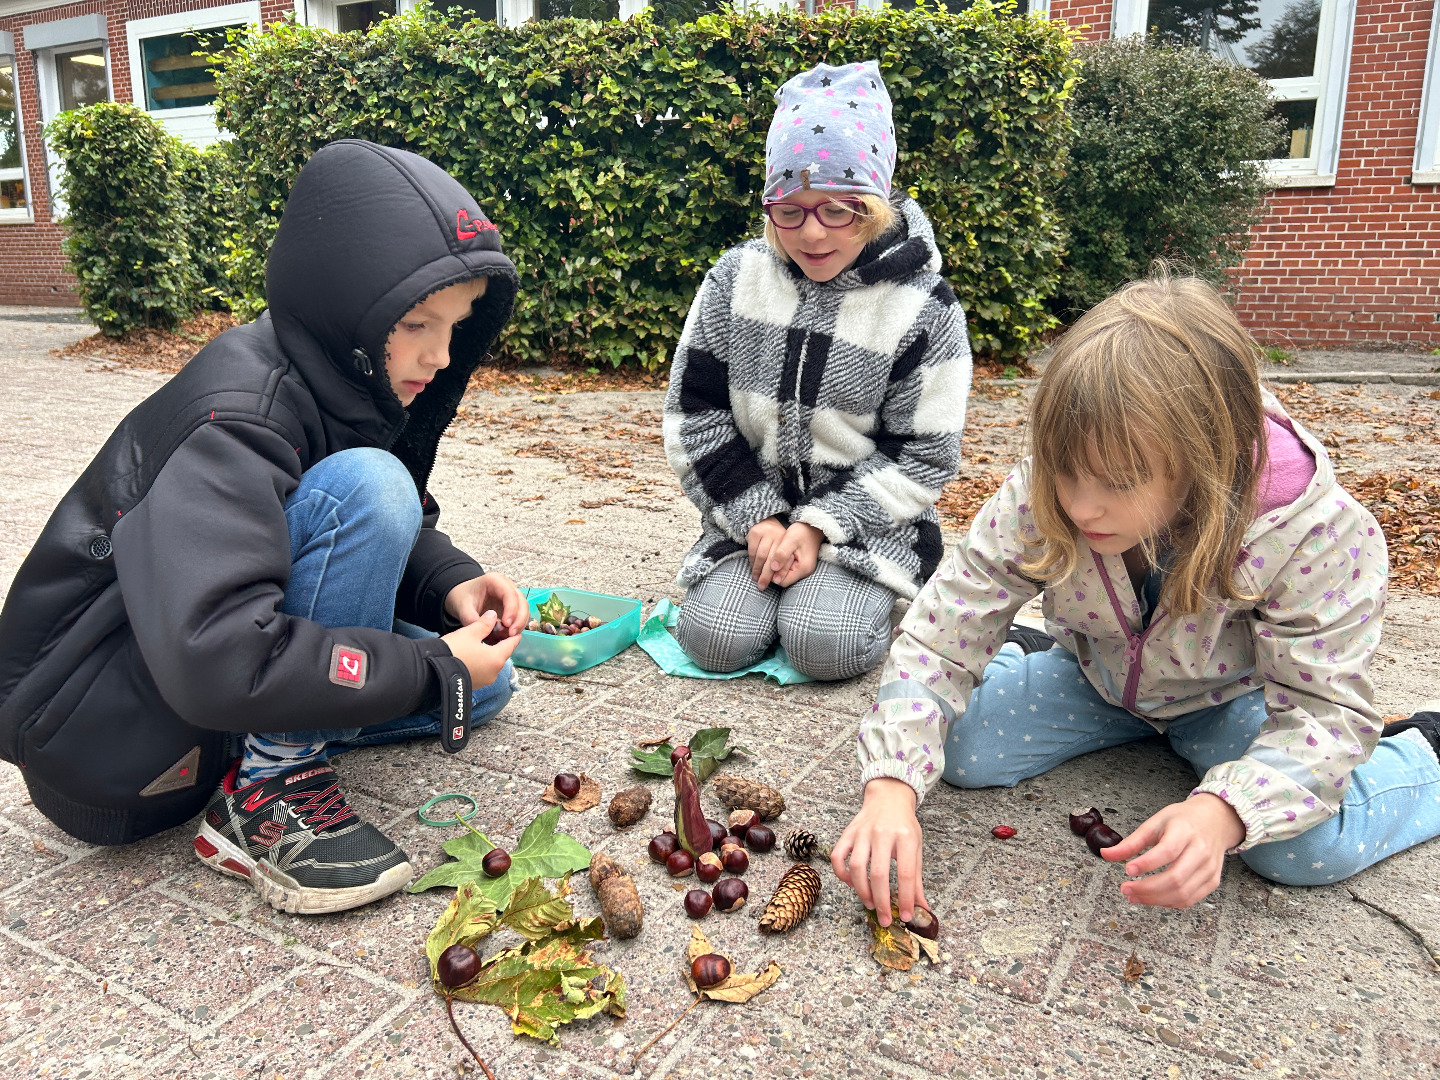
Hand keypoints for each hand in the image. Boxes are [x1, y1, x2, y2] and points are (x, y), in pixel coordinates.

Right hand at [442, 611, 521, 686]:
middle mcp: (494, 672)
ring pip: (492, 662)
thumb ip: (484, 624)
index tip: (512, 627)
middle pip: (503, 653)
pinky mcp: (474, 685)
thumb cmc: (453, 651)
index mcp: (497, 659)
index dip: (512, 633)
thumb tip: (493, 615)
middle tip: (495, 631)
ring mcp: (484, 681)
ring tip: (482, 641)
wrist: (432, 673)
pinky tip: (473, 653)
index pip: (512, 643)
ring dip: (490, 652)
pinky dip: (482, 661)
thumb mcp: (469, 632)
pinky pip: (483, 670)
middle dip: (500, 642)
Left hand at [445, 573, 524, 635]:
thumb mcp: (462, 607)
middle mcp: (506, 586)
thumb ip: (471, 618)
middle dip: (519, 619)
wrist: (460, 597)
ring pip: (524, 609)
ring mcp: (511, 596)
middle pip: (521, 601)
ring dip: (520, 623)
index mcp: (494, 581)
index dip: (512, 609)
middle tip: (511, 634)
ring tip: (510, 636)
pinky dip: (517, 625)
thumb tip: (485, 630)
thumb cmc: (461, 598)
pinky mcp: (511, 606)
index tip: (506, 624)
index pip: (510, 594)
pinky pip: (520, 615)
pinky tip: (508, 635)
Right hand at [746, 518, 787, 584]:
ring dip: (757, 570)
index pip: (785, 558)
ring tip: (756, 579)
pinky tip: (753, 568)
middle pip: (772, 559)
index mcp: (788, 540)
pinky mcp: (755, 532)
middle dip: (766, 574)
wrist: (765, 520)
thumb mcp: (785, 546)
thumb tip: (780, 580)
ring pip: (761, 556)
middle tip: (762, 586)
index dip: (781, 571)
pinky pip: (752, 551)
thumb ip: (785, 561)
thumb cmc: (777, 539)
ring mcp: (766, 533)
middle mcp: (778, 535)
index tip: (776, 582)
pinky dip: (752, 561)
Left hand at [764, 522, 822, 588]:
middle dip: (771, 575)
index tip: (763, 567)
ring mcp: (803, 570)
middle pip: (783, 580)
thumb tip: (773, 568)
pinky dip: (780, 567)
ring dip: (775, 571)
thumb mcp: (791, 539)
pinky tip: (774, 559)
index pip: (783, 581)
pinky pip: (787, 570)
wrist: (813, 527)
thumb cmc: (802, 532)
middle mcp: (804, 572)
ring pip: (784, 576)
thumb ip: (782, 553)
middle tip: (760, 568)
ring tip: (766, 562)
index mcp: (803, 568)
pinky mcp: (800, 566)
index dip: (771, 575)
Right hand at [830, 777, 928, 925]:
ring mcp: (862, 832)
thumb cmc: (904, 826)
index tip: (906, 916)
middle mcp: (882, 834)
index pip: (906, 873)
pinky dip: (841, 874)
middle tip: (885, 919)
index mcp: (905, 837)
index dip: (906, 898)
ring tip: (870, 904)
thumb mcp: (917, 848)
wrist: (888, 797)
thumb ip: (917, 879)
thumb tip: (922, 908)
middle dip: (882, 901)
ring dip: (862, 891)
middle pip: (878, 873)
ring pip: (856, 867)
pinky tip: (851, 884)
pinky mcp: (847, 833)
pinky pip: (837, 856)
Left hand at [1104, 793, 1245, 907]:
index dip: (1147, 863)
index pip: (1167, 851)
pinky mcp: (1212, 881)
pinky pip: (1190, 899)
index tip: (1128, 870)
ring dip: (1155, 900)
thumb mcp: (1155, 823)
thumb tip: (1106, 855)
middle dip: (1147, 889)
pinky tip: (1153, 898)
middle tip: (1125, 889)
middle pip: (1175, 878)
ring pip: (1183, 893)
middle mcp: (1200, 851)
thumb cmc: (1183, 820)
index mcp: (1185, 831)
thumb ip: (1132, 842)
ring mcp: (1209, 868)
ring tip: (1134, 896)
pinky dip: (1169, 902)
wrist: (1214, 821)